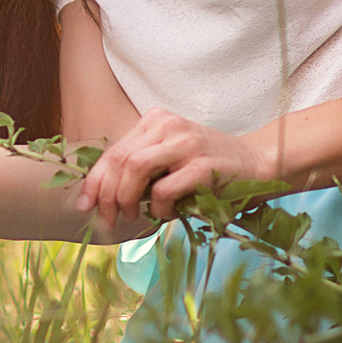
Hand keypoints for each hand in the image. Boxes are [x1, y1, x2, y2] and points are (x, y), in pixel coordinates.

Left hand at [76, 107, 273, 238]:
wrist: (257, 165)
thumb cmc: (208, 169)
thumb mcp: (169, 160)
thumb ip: (140, 170)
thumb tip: (100, 198)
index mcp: (155, 121)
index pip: (113, 151)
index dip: (93, 181)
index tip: (84, 206)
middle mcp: (167, 125)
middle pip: (119, 159)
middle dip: (105, 195)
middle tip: (106, 220)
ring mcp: (186, 143)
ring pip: (135, 167)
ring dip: (125, 198)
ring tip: (131, 216)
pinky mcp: (203, 165)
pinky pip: (165, 188)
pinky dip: (157, 206)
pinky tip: (163, 214)